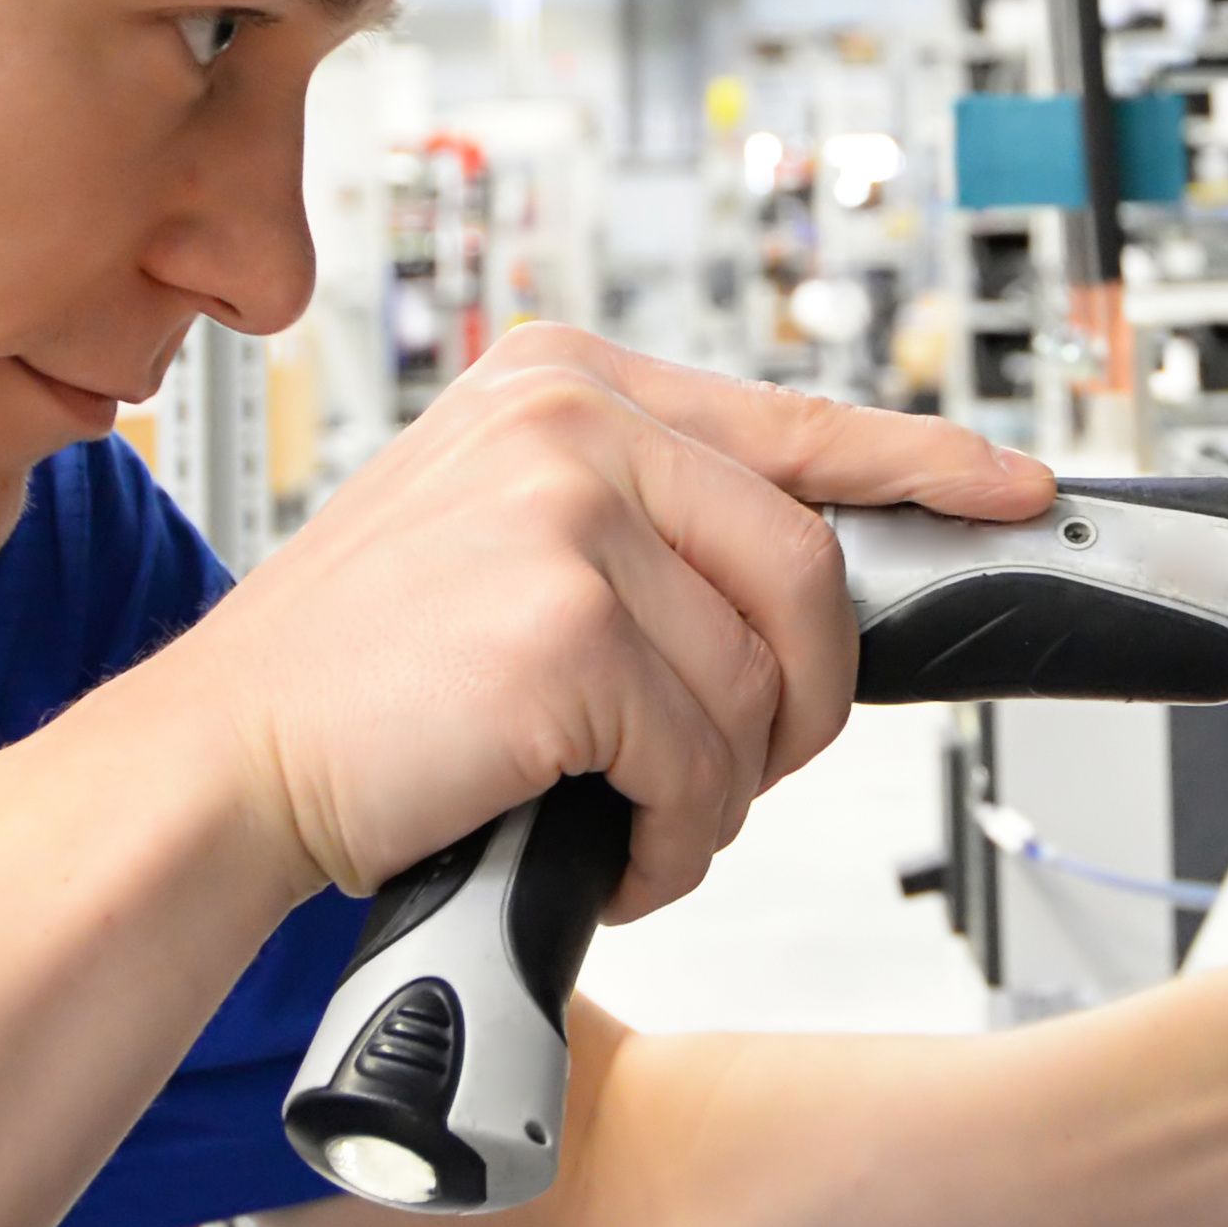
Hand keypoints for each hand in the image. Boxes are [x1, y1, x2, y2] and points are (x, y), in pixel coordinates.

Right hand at [122, 324, 1049, 912]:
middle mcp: (570, 418)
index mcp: (562, 380)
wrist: (217, 769)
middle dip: (795, 709)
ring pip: (762, 685)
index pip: (795, 419)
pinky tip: (593, 846)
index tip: (1010, 493)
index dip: (924, 464)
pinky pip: (703, 764)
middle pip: (809, 574)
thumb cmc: (359, 687)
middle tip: (721, 774)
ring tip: (616, 816)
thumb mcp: (501, 545)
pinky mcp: (568, 630)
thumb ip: (641, 526)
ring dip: (714, 792)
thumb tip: (807, 578)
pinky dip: (669, 840)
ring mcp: (567, 513)